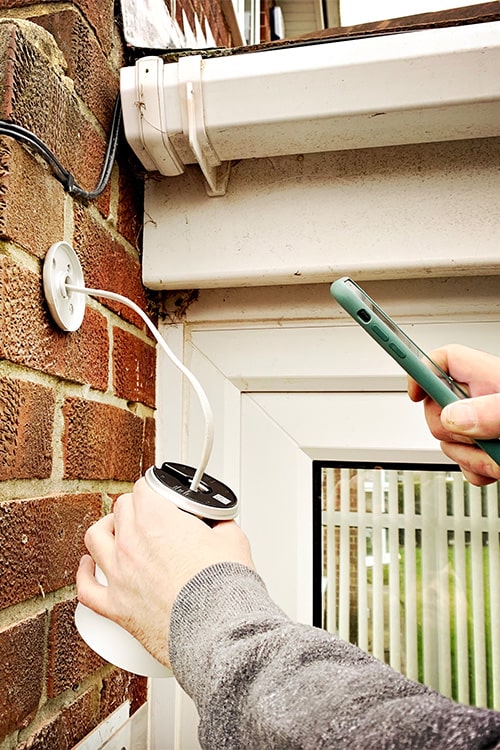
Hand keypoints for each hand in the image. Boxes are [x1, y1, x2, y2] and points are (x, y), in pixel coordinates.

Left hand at [76, 477, 253, 667]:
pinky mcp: (116, 607)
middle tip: (148, 515)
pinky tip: (87, 567)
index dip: (154, 489)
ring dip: (105, 529)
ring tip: (115, 530)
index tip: (161, 495)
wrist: (217, 631)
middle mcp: (132, 544)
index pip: (144, 488)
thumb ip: (220, 524)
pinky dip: (84, 574)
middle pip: (121, 509)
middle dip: (135, 507)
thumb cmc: (223, 589)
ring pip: (95, 539)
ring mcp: (120, 575)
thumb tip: (219, 524)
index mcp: (158, 521)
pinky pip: (86, 588)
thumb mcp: (233, 540)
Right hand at [408, 344, 499, 485]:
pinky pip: (464, 461)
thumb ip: (488, 411)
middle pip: (436, 406)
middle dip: (450, 432)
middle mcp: (482, 398)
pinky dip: (477, 469)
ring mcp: (482, 424)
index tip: (413, 394)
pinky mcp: (486, 447)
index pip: (443, 360)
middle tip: (478, 438)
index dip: (420, 373)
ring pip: (449, 439)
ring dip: (470, 456)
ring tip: (499, 456)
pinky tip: (497, 465)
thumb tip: (453, 416)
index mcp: (489, 376)